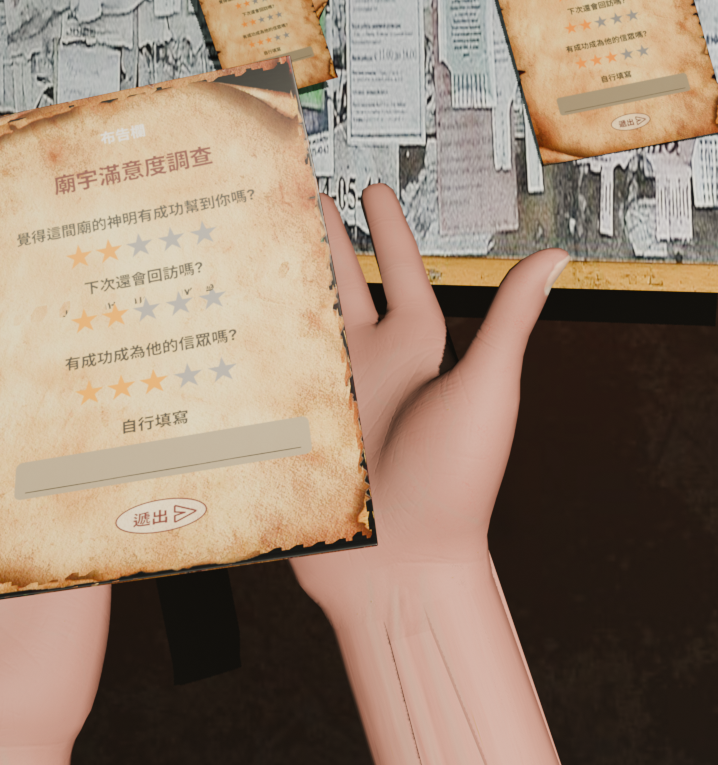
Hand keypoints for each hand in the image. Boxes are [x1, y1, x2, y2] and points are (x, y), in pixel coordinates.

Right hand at [292, 188, 567, 764]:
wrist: (403, 573)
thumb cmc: (456, 487)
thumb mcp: (484, 389)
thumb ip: (508, 319)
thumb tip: (555, 257)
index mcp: (416, 354)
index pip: (397, 276)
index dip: (386, 232)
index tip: (372, 191)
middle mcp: (370, 369)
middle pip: (338, 289)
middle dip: (319, 244)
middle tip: (296, 196)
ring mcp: (327, 399)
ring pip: (295, 325)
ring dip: (271, 284)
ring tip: (244, 236)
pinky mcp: (290, 433)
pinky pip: (262, 381)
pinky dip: (238, 350)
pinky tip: (210, 318)